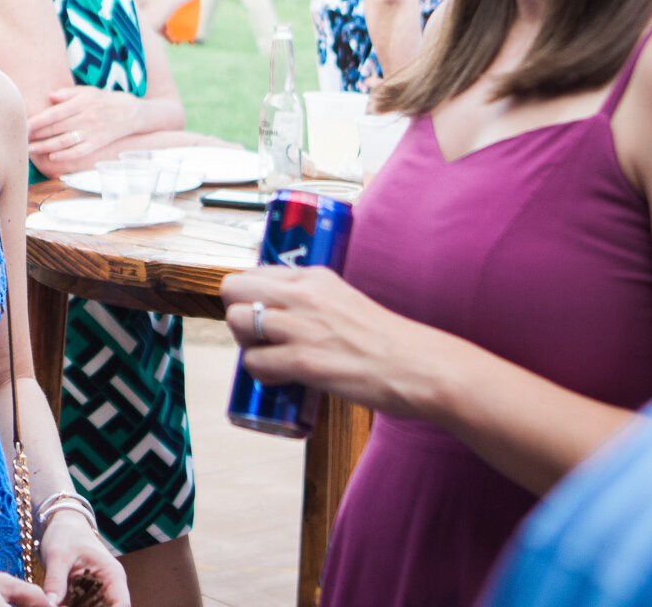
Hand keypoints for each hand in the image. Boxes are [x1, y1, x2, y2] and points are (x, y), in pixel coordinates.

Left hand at [26, 87, 141, 166]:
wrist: (130, 113)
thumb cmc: (103, 100)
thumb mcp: (87, 91)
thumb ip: (68, 93)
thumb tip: (50, 96)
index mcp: (82, 102)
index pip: (55, 113)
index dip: (39, 120)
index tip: (24, 125)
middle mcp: (86, 117)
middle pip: (57, 128)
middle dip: (38, 134)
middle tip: (21, 138)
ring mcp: (92, 132)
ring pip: (65, 141)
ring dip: (46, 147)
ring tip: (30, 149)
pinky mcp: (97, 144)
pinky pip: (79, 151)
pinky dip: (65, 155)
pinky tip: (52, 157)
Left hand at [39, 512, 128, 605]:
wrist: (61, 524)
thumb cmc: (65, 534)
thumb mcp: (58, 555)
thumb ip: (55, 581)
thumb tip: (49, 605)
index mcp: (112, 576)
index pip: (121, 605)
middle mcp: (109, 588)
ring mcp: (96, 594)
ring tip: (59, 606)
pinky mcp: (83, 598)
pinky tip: (57, 605)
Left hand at [220, 265, 442, 417]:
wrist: (418, 367)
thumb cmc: (385, 341)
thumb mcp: (344, 300)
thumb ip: (312, 300)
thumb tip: (279, 311)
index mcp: (314, 277)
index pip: (252, 272)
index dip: (248, 298)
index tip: (260, 315)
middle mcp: (303, 294)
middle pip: (233, 289)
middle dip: (237, 314)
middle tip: (259, 337)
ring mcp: (301, 327)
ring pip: (237, 322)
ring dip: (247, 345)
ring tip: (270, 358)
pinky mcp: (304, 361)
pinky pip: (255, 363)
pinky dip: (262, 375)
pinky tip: (282, 379)